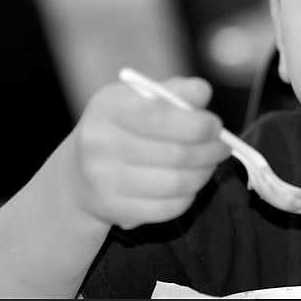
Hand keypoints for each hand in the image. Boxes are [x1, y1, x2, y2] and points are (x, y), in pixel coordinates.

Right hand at [64, 77, 229, 229]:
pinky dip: (189, 196)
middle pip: (177, 153)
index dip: (199, 124)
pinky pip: (169, 207)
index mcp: (109, 107)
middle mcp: (99, 143)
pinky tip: (189, 184)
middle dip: (210, 151)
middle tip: (222, 147)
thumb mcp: (141, 98)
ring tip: (208, 164)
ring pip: (177, 183)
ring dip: (204, 173)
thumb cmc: (124, 127)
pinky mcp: (113, 209)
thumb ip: (175, 91)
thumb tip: (202, 93)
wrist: (78, 172)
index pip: (162, 117)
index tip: (216, 126)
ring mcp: (103, 180)